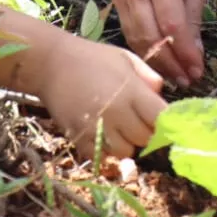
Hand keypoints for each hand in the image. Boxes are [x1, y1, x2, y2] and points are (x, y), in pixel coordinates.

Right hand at [37, 38, 166, 158]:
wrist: (52, 64)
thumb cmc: (92, 58)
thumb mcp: (125, 58)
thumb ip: (148, 76)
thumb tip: (160, 95)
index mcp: (132, 92)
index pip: (161, 119)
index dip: (165, 122)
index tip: (162, 120)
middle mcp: (117, 113)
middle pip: (145, 139)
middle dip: (145, 131)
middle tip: (135, 119)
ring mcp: (98, 128)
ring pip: (125, 152)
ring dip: (126, 143)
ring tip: (118, 127)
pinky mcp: (80, 139)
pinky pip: (102, 158)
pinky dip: (105, 151)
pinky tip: (101, 134)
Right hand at [109, 0, 209, 87]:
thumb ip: (194, 13)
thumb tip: (195, 51)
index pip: (172, 26)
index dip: (185, 53)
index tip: (198, 71)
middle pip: (151, 38)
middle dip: (170, 65)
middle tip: (188, 81)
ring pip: (136, 39)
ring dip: (156, 63)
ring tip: (175, 77)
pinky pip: (128, 31)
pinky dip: (143, 49)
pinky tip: (157, 60)